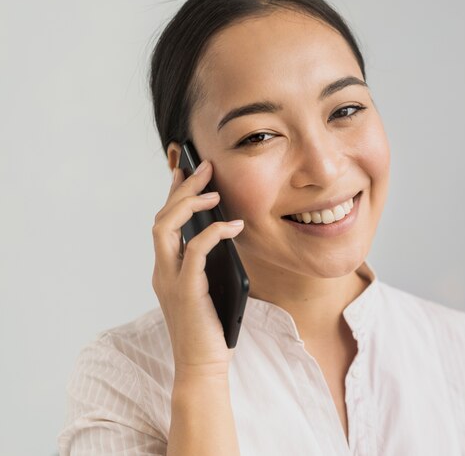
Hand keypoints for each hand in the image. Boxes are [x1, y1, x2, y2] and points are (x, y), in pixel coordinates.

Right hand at [151, 160, 244, 378]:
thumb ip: (209, 262)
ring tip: (213, 191)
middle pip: (162, 218)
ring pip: (166, 228)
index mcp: (167, 269)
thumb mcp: (209, 286)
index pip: (165, 222)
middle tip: (203, 168)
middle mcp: (163, 271)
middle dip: (182, 188)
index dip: (173, 193)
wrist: (202, 366)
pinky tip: (233, 226)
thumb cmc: (210, 327)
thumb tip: (228, 231)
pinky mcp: (187, 291)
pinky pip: (196, 252)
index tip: (184, 170)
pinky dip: (213, 233)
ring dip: (188, 204)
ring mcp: (170, 280)